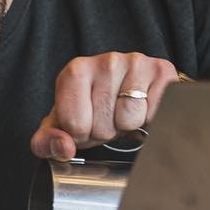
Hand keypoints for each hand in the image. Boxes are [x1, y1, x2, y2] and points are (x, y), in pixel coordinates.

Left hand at [30, 53, 182, 160]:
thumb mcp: (59, 125)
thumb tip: (65, 148)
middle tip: (107, 118)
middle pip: (103, 125)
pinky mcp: (162, 70)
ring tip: (123, 112)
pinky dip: (149, 119)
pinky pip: (154, 114)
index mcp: (74, 71)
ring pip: (130, 120)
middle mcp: (106, 61)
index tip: (84, 124)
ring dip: (128, 126)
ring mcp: (135, 62)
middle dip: (105, 132)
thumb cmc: (90, 107)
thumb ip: (47, 141)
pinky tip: (142, 107)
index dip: (81, 135)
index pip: (75, 125)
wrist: (125, 88)